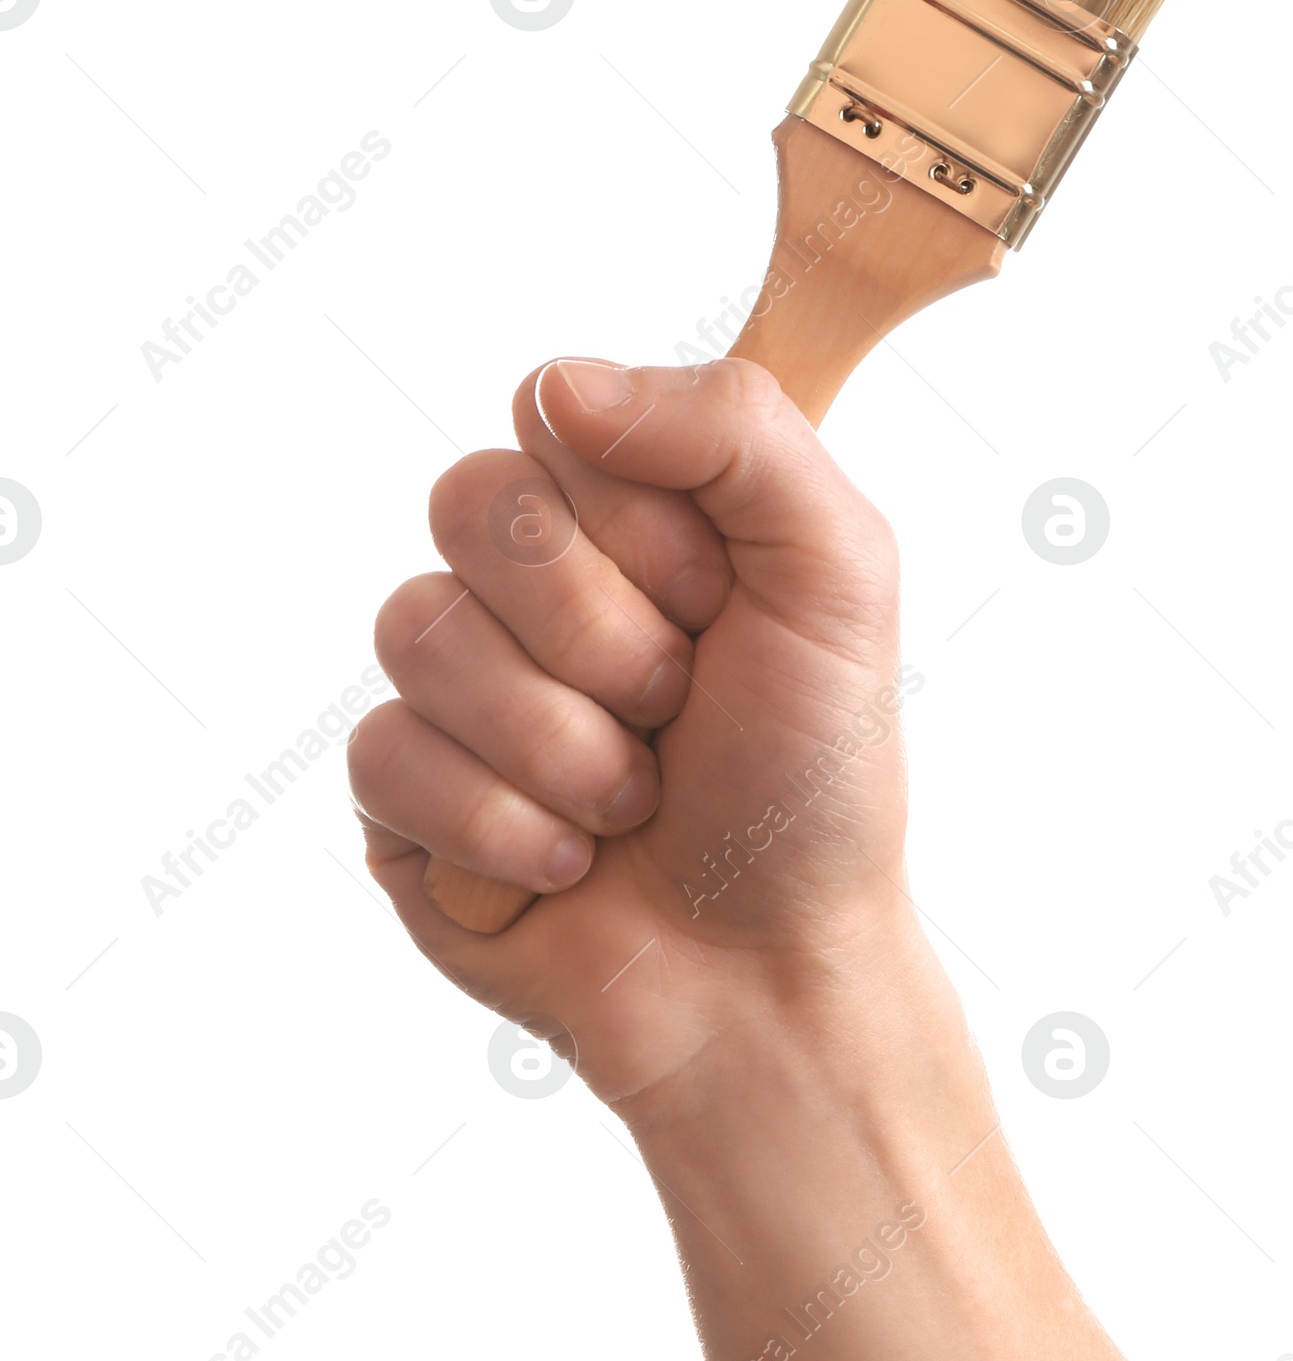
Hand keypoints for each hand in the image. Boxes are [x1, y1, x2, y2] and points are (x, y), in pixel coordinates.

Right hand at [349, 357, 920, 1111]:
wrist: (771, 978)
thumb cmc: (812, 784)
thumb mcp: (838, 573)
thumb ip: (736, 427)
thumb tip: (556, 383)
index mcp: (623, 512)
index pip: (554, 420)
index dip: (643, 525)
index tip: (722, 607)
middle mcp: (524, 584)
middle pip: (470, 505)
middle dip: (605, 634)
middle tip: (677, 708)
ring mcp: (451, 690)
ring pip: (420, 631)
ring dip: (564, 745)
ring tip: (632, 803)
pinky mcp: (397, 797)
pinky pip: (385, 754)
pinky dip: (504, 828)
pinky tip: (568, 868)